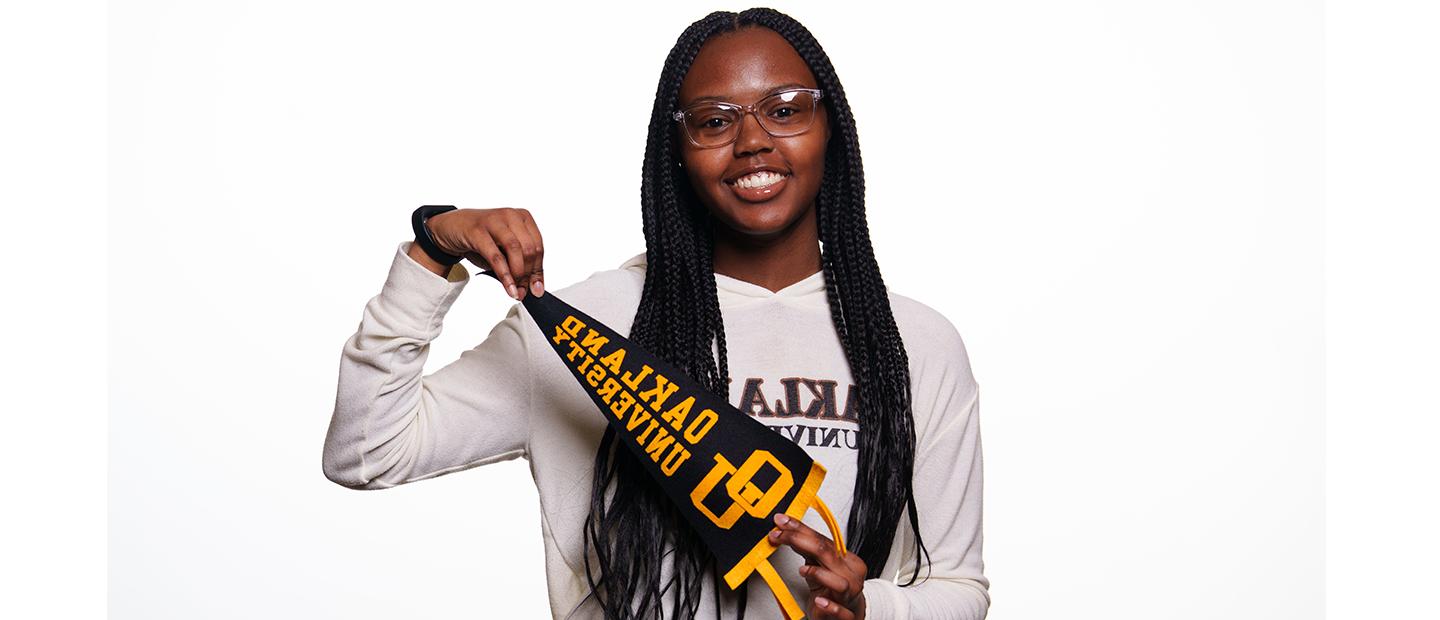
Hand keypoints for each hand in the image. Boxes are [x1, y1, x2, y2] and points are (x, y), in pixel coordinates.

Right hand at [425, 207, 544, 299]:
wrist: (451, 227)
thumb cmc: (481, 238)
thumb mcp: (504, 251)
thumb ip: (519, 265)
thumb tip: (533, 287)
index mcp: (523, 218)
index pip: (538, 247)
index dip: (538, 270)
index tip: (537, 289)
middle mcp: (511, 216)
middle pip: (529, 249)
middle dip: (528, 275)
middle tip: (525, 292)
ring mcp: (494, 221)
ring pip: (515, 250)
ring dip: (518, 275)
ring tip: (516, 291)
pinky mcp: (477, 230)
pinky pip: (496, 255)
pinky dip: (504, 274)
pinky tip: (507, 286)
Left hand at [768, 513, 867, 618]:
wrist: (846, 617)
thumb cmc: (832, 591)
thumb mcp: (819, 567)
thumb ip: (806, 550)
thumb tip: (785, 530)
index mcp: (848, 561)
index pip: (823, 540)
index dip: (800, 529)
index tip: (781, 522)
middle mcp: (851, 576)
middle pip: (828, 554)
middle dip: (801, 541)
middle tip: (779, 535)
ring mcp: (850, 597)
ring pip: (840, 584)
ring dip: (820, 575)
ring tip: (803, 570)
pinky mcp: (846, 617)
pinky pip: (841, 612)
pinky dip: (831, 607)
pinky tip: (819, 601)